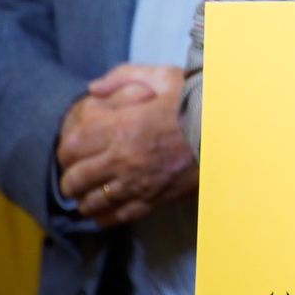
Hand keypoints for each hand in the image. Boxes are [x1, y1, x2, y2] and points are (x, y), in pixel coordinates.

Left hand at [55, 64, 197, 228]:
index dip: (65, 151)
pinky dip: (103, 217)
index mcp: (122, 126)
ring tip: (89, 192)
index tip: (72, 150)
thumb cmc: (196, 101)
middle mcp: (124, 159)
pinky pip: (115, 218)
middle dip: (69, 178)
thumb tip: (92, 89)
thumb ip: (124, 76)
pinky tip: (105, 207)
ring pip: (91, 202)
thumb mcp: (164, 76)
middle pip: (74, 179)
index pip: (71, 148)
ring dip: (84, 198)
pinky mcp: (153, 200)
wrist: (230, 131)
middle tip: (75, 174)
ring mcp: (138, 183)